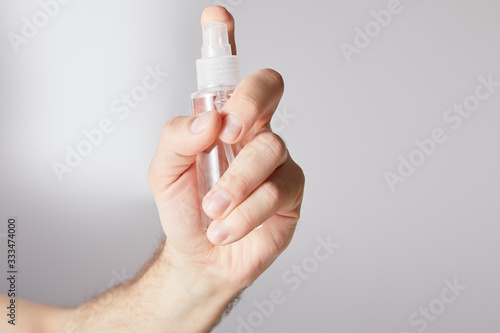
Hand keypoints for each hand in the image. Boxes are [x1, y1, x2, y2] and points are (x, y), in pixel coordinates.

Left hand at [148, 6, 304, 291]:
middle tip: (226, 132)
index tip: (216, 18)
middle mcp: (253, 133)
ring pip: (269, 148)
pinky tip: (226, 227)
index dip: (226, 41)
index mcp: (223, 121)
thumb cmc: (185, 209)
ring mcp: (275, 162)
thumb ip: (178, 138)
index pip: (230, 75)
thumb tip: (209, 119)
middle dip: (249, 100)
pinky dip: (246, 212)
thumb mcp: (164, 172)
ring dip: (235, 183)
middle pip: (270, 88)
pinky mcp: (289, 192)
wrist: (202, 256)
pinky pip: (276, 191)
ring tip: (213, 209)